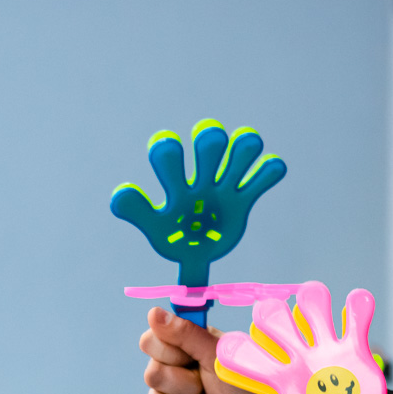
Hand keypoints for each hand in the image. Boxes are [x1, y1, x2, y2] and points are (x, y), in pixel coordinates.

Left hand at [110, 121, 285, 285]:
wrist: (197, 256)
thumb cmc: (173, 237)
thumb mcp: (155, 228)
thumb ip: (139, 212)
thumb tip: (119, 193)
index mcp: (176, 184)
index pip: (169, 157)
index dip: (170, 149)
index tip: (168, 145)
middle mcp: (201, 178)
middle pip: (208, 147)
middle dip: (210, 140)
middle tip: (211, 138)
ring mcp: (224, 187)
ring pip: (237, 155)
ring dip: (243, 146)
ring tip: (248, 144)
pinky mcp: (243, 200)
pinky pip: (259, 181)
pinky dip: (268, 171)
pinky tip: (274, 167)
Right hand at [139, 307, 246, 393]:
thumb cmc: (247, 383)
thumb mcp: (218, 355)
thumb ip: (185, 334)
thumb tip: (154, 313)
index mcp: (182, 347)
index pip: (149, 341)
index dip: (169, 352)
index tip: (194, 357)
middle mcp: (172, 370)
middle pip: (152, 375)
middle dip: (187, 384)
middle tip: (209, 385)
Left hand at [213, 283, 387, 393]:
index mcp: (274, 381)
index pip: (243, 356)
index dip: (234, 352)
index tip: (231, 356)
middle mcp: (294, 359)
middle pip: (272, 322)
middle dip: (271, 317)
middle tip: (274, 323)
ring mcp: (323, 349)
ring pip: (309, 309)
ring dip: (312, 302)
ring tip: (316, 304)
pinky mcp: (353, 346)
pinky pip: (355, 316)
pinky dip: (358, 307)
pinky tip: (358, 305)